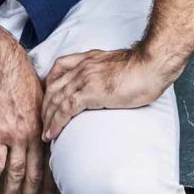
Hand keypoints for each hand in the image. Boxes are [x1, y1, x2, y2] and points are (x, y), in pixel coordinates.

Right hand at [0, 44, 57, 193]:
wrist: (4, 67)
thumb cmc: (23, 78)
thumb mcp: (43, 98)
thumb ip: (46, 118)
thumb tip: (49, 130)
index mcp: (44, 129)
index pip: (49, 164)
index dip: (48, 185)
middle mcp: (32, 136)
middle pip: (33, 173)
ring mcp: (15, 136)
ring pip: (15, 172)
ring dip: (12, 192)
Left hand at [41, 46, 165, 140]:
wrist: (151, 66)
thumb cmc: (142, 68)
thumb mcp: (117, 64)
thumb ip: (106, 71)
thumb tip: (107, 83)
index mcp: (88, 58)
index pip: (59, 67)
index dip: (50, 84)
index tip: (48, 99)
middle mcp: (82, 66)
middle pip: (53, 86)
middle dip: (45, 105)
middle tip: (43, 121)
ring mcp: (84, 78)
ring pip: (56, 99)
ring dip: (47, 118)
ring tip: (45, 134)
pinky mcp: (90, 92)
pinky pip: (66, 109)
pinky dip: (56, 123)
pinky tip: (52, 134)